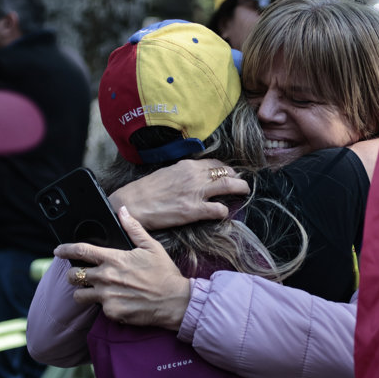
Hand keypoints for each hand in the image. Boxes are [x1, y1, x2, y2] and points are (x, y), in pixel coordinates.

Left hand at [54, 206, 189, 330]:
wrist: (175, 301)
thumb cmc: (164, 274)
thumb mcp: (151, 247)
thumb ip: (134, 229)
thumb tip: (123, 211)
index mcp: (114, 259)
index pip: (81, 251)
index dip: (65, 250)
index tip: (58, 251)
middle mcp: (106, 277)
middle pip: (73, 275)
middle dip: (74, 274)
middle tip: (83, 276)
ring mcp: (107, 296)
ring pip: (79, 295)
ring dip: (83, 292)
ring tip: (94, 292)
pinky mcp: (111, 312)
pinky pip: (98, 309)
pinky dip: (103, 305)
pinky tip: (115, 302)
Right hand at [108, 159, 249, 229]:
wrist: (134, 203)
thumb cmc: (148, 189)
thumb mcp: (169, 172)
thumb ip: (186, 173)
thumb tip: (198, 176)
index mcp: (188, 166)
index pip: (216, 164)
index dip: (227, 170)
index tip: (231, 174)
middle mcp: (195, 176)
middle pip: (227, 173)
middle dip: (238, 178)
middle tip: (242, 184)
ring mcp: (196, 193)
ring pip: (229, 186)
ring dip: (240, 189)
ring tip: (244, 192)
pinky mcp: (194, 210)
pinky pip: (218, 209)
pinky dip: (224, 211)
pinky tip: (222, 213)